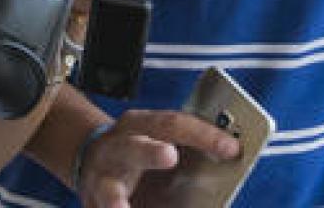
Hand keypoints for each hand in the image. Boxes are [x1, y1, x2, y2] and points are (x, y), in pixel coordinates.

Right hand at [77, 109, 241, 207]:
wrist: (91, 159)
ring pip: (108, 189)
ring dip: (117, 202)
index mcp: (138, 124)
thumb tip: (229, 160)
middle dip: (150, 152)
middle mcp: (116, 147)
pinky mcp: (93, 204)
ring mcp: (100, 178)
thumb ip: (186, 146)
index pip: (173, 124)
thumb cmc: (136, 149)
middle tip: (170, 156)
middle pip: (133, 148)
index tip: (232, 149)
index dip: (204, 134)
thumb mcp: (155, 137)